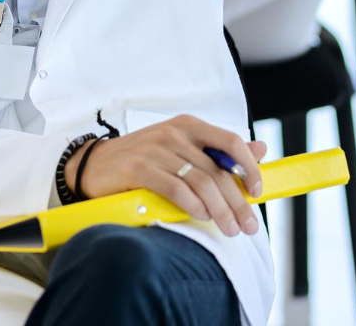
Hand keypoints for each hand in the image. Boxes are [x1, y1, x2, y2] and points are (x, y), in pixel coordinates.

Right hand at [67, 114, 267, 236]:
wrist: (94, 165)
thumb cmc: (144, 159)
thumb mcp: (183, 149)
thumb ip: (220, 151)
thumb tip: (262, 148)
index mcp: (188, 125)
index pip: (229, 141)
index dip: (248, 166)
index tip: (257, 191)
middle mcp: (174, 133)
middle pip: (216, 170)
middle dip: (237, 202)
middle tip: (248, 226)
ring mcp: (156, 149)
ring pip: (200, 182)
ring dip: (219, 210)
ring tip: (229, 229)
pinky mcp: (138, 168)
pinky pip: (175, 189)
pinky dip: (193, 206)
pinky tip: (202, 217)